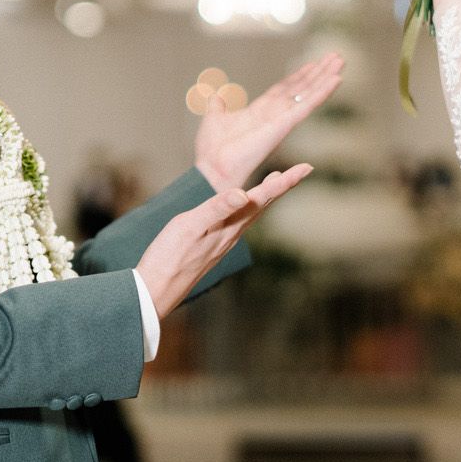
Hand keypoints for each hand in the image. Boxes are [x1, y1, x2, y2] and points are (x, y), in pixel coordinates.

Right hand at [137, 164, 312, 316]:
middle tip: (300, 171)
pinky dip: (246, 210)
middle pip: (262, 206)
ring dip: (265, 198)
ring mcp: (221, 244)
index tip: (307, 167)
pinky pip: (237, 225)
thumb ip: (216, 209)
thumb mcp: (189, 227)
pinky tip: (241, 212)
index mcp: (229, 227)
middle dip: (280, 187)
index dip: (285, 181)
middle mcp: (230, 236)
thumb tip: (245, 194)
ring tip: (275, 184)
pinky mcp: (210, 250)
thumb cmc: (167, 259)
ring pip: (250, 216)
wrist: (154, 294)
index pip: (262, 198)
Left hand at [193, 54, 342, 191]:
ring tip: (341, 61)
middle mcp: (275, 114)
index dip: (299, 75)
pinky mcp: (284, 125)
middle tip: (336, 56)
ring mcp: (282, 120)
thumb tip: (215, 96)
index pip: (285, 89)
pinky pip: (307, 106)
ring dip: (325, 77)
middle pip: (301, 88)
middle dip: (318, 72)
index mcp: (261, 112)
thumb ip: (217, 107)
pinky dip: (322, 92)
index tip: (313, 63)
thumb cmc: (212, 151)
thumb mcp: (214, 119)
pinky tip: (336, 79)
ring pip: (308, 94)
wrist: (212, 169)